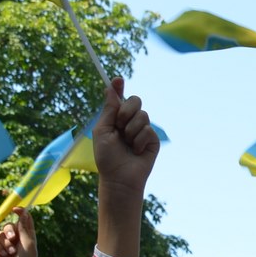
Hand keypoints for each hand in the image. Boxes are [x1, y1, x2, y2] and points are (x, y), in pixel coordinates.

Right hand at [0, 207, 38, 256]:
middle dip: (9, 231)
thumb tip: (25, 212)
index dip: (19, 212)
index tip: (15, 209)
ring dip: (4, 243)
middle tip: (12, 239)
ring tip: (10, 253)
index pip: (23, 219)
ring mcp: (5, 243)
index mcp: (26, 235)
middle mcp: (15, 237)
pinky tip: (1, 255)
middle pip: (8, 225)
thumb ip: (24, 228)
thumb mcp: (28, 243)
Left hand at [92, 77, 160, 194]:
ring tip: (127, 144)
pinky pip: (148, 130)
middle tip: (119, 125)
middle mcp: (130, 121)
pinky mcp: (152, 140)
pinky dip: (139, 140)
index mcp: (116, 118)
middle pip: (135, 100)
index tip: (118, 79)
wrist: (119, 177)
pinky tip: (136, 151)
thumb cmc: (106, 157)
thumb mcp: (102, 130)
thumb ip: (109, 110)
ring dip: (131, 130)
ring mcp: (142, 130)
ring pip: (142, 115)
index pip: (120, 98)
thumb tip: (111, 88)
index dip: (119, 87)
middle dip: (126, 111)